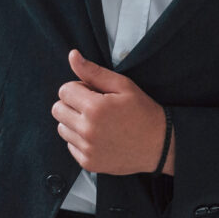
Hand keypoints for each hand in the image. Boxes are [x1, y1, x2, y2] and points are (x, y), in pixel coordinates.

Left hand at [52, 50, 170, 175]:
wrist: (160, 146)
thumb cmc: (142, 111)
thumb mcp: (123, 86)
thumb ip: (94, 71)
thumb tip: (72, 55)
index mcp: (95, 108)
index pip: (64, 90)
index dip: (78, 88)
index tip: (93, 93)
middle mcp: (87, 130)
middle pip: (58, 109)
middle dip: (72, 104)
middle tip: (94, 106)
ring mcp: (87, 149)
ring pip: (61, 128)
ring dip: (73, 122)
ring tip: (96, 122)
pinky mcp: (88, 163)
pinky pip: (70, 145)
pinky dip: (79, 140)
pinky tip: (99, 136)